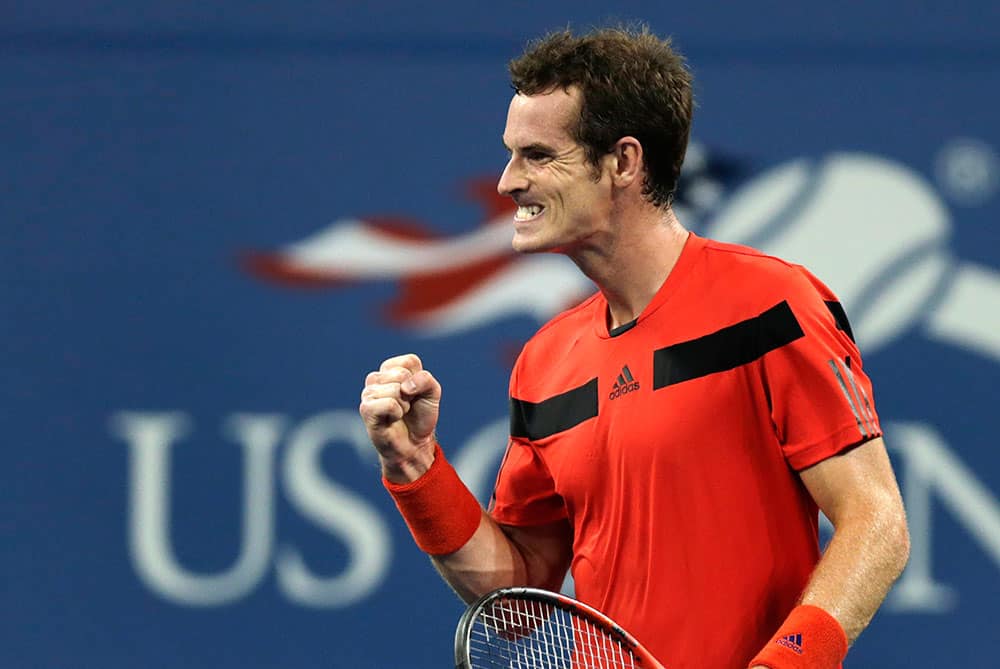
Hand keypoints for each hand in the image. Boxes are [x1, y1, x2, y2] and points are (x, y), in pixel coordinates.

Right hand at [359, 353, 440, 481]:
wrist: (414, 443)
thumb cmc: (420, 416)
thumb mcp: (433, 393)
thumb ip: (426, 380)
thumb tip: (405, 387)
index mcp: (391, 369)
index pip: (409, 361)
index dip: (419, 380)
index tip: (415, 393)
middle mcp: (376, 378)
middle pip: (401, 374)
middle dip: (411, 393)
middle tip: (407, 405)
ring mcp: (368, 393)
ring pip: (395, 389)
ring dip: (404, 405)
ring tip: (399, 413)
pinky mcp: (366, 408)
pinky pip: (389, 404)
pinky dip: (397, 413)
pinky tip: (392, 419)